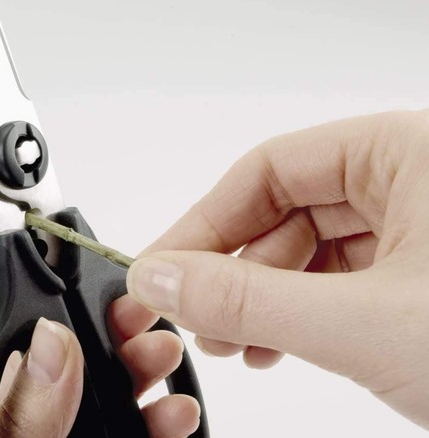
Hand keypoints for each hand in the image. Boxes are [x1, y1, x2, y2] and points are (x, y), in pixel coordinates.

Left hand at [0, 297, 200, 436]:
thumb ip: (22, 415)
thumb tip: (51, 340)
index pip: (40, 350)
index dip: (85, 324)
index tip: (124, 309)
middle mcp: (25, 429)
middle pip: (83, 380)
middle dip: (128, 358)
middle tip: (161, 343)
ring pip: (111, 418)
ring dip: (150, 402)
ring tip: (178, 396)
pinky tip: (177, 428)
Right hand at [126, 110, 428, 428]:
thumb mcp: (361, 322)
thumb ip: (247, 299)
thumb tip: (159, 279)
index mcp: (404, 153)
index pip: (267, 170)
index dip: (204, 223)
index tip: (160, 270)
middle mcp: (410, 180)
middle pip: (282, 211)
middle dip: (232, 273)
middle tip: (191, 317)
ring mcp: (418, 228)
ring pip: (305, 249)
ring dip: (258, 299)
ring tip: (232, 343)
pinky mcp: (418, 275)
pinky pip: (334, 279)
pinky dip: (295, 314)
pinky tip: (271, 346)